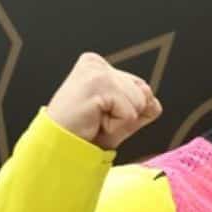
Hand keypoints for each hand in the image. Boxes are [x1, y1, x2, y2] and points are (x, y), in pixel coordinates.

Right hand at [47, 53, 162, 149]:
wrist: (59, 148)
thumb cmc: (85, 133)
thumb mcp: (121, 118)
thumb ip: (143, 105)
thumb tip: (152, 98)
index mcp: (99, 65)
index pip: (141, 87)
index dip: (127, 109)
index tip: (99, 115)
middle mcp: (96, 63)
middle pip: (143, 92)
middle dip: (126, 115)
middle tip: (97, 120)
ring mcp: (96, 72)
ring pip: (139, 102)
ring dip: (121, 121)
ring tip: (95, 121)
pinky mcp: (97, 85)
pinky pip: (130, 113)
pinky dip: (116, 126)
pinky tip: (94, 122)